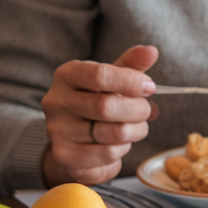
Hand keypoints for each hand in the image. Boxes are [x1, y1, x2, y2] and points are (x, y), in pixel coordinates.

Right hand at [41, 45, 159, 185]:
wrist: (75, 139)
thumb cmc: (98, 102)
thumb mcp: (114, 79)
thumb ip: (131, 65)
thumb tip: (151, 51)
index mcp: (68, 75)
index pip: (100, 75)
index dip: (131, 82)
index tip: (149, 88)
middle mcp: (57, 101)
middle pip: (107, 106)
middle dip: (138, 110)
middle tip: (146, 111)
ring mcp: (58, 130)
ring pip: (113, 133)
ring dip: (135, 131)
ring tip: (134, 127)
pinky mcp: (65, 156)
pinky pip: (108, 153)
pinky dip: (122, 149)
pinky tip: (118, 143)